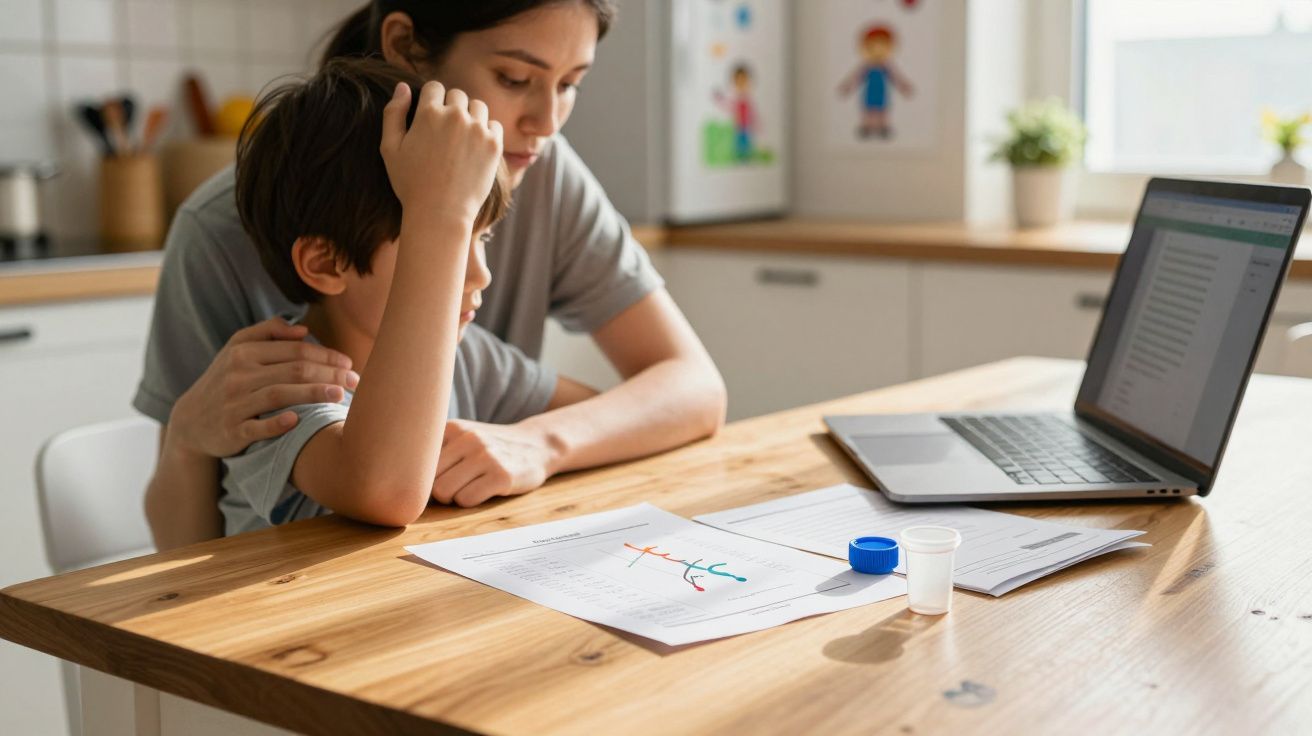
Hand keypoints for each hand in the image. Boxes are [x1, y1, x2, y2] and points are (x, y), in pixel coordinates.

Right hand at [168, 317, 358, 457]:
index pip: (296, 350)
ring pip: (279, 394)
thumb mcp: (237, 350)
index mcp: (244, 352)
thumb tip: (303, 329)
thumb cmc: (225, 380)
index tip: (349, 364)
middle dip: (329, 374)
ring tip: (339, 395)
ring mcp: (233, 403)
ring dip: (312, 393)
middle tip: (355, 382)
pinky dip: (275, 423)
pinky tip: (296, 420)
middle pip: (293, 370)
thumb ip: (268, 333)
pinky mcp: (231, 431)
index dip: (327, 356)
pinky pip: (256, 426)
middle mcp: (238, 375)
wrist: (191, 421)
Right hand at [379, 81, 502, 225]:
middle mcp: (455, 116)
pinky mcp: (494, 145)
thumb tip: (403, 87)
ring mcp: (477, 130)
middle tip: (446, 131)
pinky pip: (494, 125)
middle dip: (451, 107)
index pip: (435, 87)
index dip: (432, 100)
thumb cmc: (411, 183)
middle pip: (457, 95)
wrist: (440, 213)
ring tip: (461, 137)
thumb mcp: (390, 148)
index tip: (431, 116)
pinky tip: (475, 147)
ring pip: (477, 107)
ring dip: (470, 116)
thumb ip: (393, 113)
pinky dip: (486, 131)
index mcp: (428, 113)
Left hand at [430, 420, 555, 506]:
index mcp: (454, 428)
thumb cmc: (491, 447)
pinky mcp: (502, 476)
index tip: (441, 475)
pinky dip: (471, 501)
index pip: (419, 463)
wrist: (537, 444)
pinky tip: (485, 490)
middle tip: (458, 484)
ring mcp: (486, 457)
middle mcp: (469, 439)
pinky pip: (467, 500)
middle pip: (429, 482)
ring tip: (471, 486)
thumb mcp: (464, 436)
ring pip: (445, 492)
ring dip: (455, 497)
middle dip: (439, 490)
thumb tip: (405, 482)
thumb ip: (437, 450)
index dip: (426, 476)